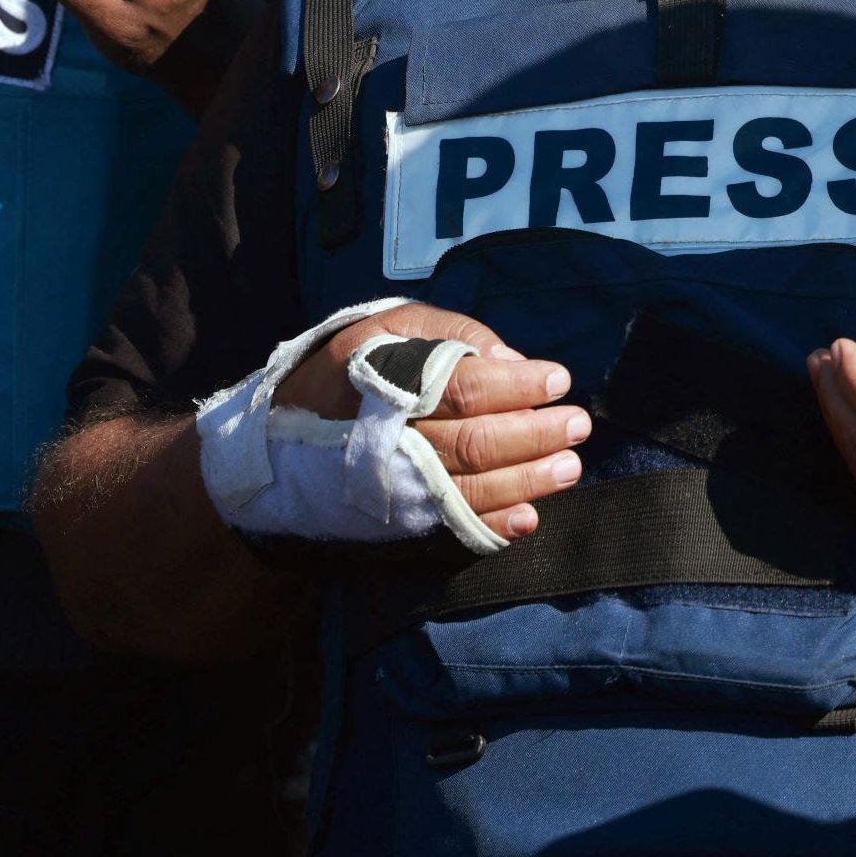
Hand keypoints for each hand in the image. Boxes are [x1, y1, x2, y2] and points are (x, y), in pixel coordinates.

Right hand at [274, 303, 588, 541]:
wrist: (276, 444)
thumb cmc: (348, 371)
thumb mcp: (388, 326)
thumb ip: (450, 333)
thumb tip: (509, 359)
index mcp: (389, 383)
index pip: (466, 387)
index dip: (518, 386)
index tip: (558, 379)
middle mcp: (392, 439)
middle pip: (476, 442)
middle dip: (535, 434)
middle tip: (579, 424)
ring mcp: (393, 488)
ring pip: (471, 489)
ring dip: (528, 480)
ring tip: (570, 466)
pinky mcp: (396, 523)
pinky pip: (451, 529)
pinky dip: (493, 527)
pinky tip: (529, 517)